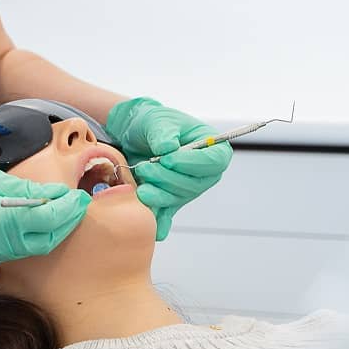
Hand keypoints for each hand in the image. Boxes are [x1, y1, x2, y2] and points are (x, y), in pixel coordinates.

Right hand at [0, 158, 91, 268]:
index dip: (67, 209)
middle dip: (64, 223)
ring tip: (58, 209)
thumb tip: (53, 196)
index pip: (46, 219)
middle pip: (43, 241)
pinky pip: (11, 252)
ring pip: (29, 249)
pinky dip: (27, 237)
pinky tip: (32, 221)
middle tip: (76, 204)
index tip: (80, 196)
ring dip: (48, 231)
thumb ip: (23, 191)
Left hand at [105, 98, 232, 240]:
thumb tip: (166, 149)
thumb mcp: (158, 119)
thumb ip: (163, 132)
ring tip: (139, 182)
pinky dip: (159, 221)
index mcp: (212, 149)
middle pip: (194, 185)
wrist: (133, 134)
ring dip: (157, 193)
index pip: (214, 162)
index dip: (192, 163)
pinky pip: (167, 214)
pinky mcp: (170, 200)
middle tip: (144, 167)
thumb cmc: (153, 123)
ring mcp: (188, 189)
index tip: (168, 159)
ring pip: (178, 199)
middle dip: (167, 178)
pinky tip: (153, 228)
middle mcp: (204, 173)